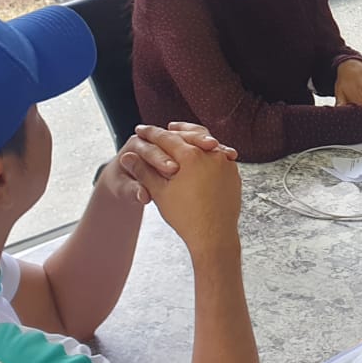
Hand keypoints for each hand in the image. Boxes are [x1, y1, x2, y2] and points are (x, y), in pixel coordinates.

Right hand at [121, 124, 242, 255]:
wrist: (214, 236)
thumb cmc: (185, 216)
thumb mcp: (159, 192)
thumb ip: (144, 171)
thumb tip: (127, 157)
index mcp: (190, 156)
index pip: (166, 138)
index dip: (151, 133)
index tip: (141, 129)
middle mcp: (211, 154)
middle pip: (191, 134)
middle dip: (177, 130)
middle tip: (168, 126)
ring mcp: (225, 162)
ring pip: (207, 143)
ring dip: (195, 139)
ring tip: (185, 139)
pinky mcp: (234, 172)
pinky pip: (219, 155)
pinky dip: (209, 152)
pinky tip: (202, 156)